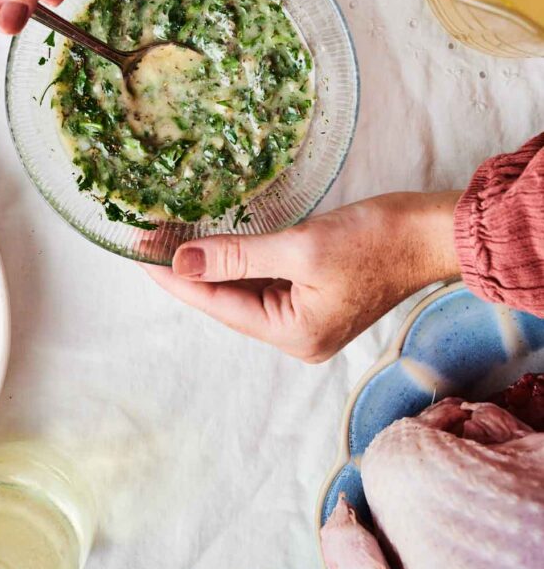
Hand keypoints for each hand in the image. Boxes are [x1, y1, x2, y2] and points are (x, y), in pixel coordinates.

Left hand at [144, 192, 460, 361]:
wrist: (429, 233)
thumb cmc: (375, 240)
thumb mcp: (300, 246)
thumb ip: (238, 256)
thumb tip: (183, 262)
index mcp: (294, 334)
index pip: (219, 306)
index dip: (176, 280)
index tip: (139, 256)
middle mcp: (298, 335)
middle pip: (229, 303)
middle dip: (189, 273)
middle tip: (147, 243)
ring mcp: (308, 317)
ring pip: (245, 291)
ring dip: (212, 266)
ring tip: (170, 241)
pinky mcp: (316, 295)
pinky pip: (266, 282)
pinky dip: (240, 262)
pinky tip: (216, 244)